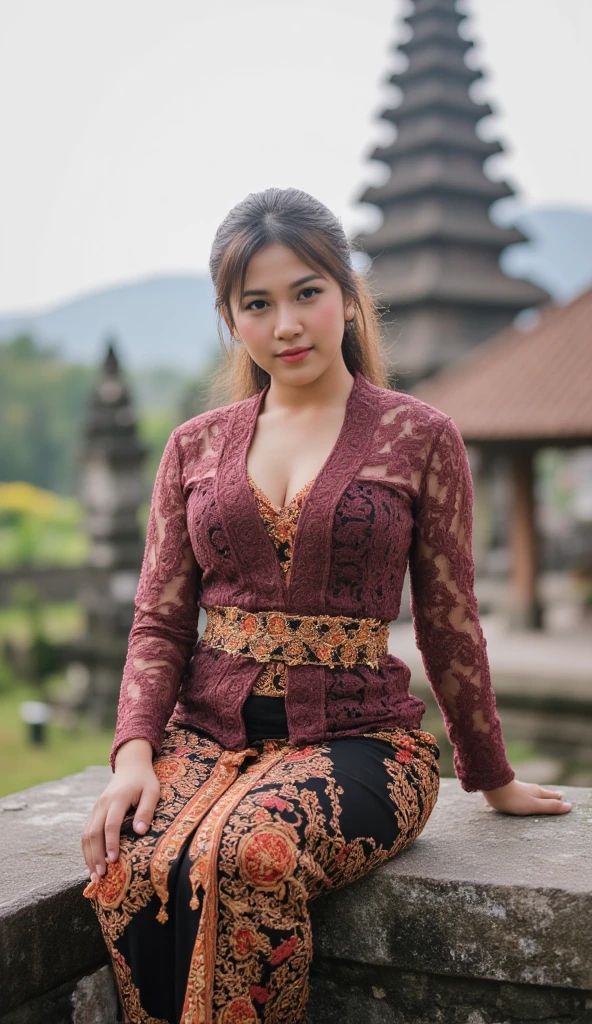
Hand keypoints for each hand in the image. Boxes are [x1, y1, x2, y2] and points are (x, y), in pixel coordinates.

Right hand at [81, 742, 160, 882]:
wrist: (130, 766)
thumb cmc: (144, 780)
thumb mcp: (152, 791)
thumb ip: (146, 810)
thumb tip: (140, 832)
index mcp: (117, 799)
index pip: (111, 824)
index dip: (111, 843)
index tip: (113, 861)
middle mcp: (103, 804)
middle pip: (94, 832)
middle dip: (96, 855)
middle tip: (101, 875)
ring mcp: (96, 808)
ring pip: (86, 834)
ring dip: (89, 856)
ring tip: (94, 876)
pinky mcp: (94, 812)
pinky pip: (86, 833)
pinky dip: (87, 850)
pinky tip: (92, 864)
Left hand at [482, 778, 572, 815]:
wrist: (493, 788)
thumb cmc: (514, 799)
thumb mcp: (535, 805)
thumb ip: (550, 806)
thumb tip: (569, 806)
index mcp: (537, 792)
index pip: (552, 795)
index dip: (558, 798)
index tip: (563, 798)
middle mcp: (530, 789)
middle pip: (542, 792)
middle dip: (549, 795)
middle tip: (556, 796)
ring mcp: (519, 788)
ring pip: (531, 792)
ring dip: (538, 795)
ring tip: (541, 797)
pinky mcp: (509, 790)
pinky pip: (521, 793)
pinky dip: (526, 796)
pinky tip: (521, 797)